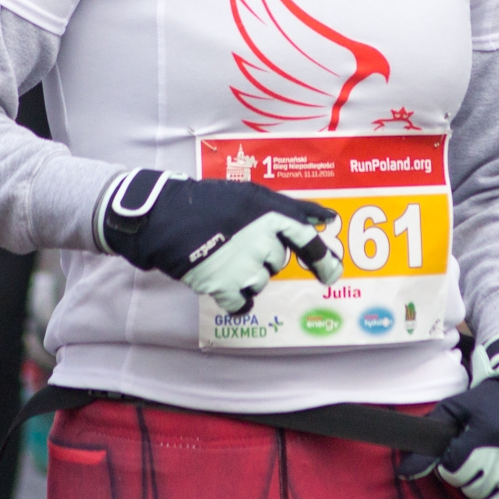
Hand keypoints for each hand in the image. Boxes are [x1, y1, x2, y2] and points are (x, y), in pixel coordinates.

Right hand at [96, 169, 343, 313]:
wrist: (166, 218)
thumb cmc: (209, 201)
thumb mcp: (251, 194)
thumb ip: (289, 208)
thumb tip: (327, 218)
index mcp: (270, 214)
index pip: (308, 240)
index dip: (324, 259)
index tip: (333, 274)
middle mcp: (262, 241)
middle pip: (278, 262)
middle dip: (263, 256)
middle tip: (239, 243)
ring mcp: (244, 266)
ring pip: (260, 282)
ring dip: (246, 275)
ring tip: (223, 257)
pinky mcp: (224, 287)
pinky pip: (242, 303)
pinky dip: (235, 299)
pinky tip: (222, 283)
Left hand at [397, 332, 498, 498]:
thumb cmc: (491, 399)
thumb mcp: (458, 407)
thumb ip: (430, 437)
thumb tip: (402, 473)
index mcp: (482, 437)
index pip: (453, 471)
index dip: (452, 464)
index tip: (460, 452)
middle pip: (473, 489)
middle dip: (470, 477)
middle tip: (479, 459)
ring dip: (490, 493)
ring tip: (494, 472)